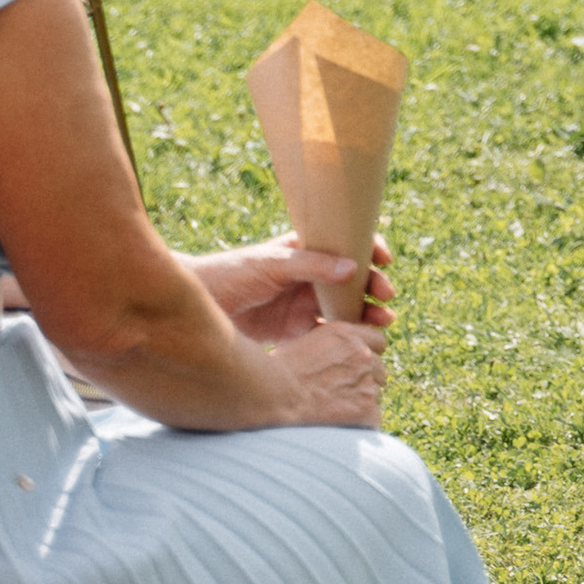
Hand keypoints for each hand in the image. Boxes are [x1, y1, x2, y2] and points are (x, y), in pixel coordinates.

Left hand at [190, 234, 393, 342]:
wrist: (197, 307)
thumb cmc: (230, 274)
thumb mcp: (271, 264)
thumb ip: (311, 265)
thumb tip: (353, 267)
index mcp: (304, 248)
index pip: (345, 243)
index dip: (369, 247)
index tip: (384, 258)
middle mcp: (309, 275)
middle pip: (352, 278)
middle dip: (374, 286)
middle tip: (387, 297)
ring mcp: (303, 303)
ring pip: (345, 307)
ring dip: (366, 313)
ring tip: (383, 322)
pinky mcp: (295, 331)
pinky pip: (329, 332)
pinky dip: (346, 336)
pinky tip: (358, 341)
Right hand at [258, 318, 389, 428]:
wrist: (272, 396)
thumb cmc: (276, 373)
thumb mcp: (305, 344)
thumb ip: (330, 347)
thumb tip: (339, 358)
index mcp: (347, 334)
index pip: (378, 342)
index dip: (366, 357)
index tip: (353, 370)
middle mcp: (362, 354)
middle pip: (379, 370)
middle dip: (364, 381)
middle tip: (339, 395)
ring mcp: (367, 381)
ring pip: (374, 396)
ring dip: (360, 403)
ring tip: (332, 412)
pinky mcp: (367, 409)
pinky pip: (372, 420)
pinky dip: (359, 425)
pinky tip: (337, 426)